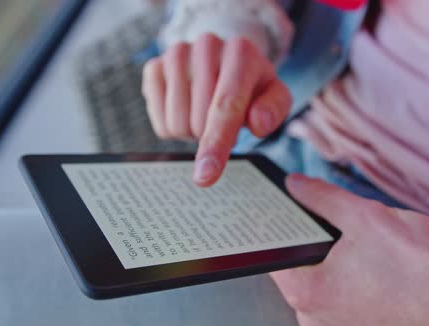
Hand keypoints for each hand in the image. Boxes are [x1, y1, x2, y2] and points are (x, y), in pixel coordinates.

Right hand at [142, 34, 291, 186]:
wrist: (224, 59)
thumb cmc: (252, 86)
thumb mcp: (274, 95)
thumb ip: (274, 110)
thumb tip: (257, 124)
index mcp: (241, 52)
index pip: (226, 106)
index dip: (216, 143)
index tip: (205, 176)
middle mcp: (206, 46)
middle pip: (198, 122)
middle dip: (212, 137)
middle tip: (224, 121)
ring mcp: (176, 54)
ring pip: (176, 123)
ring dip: (192, 133)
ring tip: (206, 113)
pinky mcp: (154, 65)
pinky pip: (158, 119)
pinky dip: (174, 126)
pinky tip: (186, 109)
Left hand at [271, 174, 428, 325]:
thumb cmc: (423, 268)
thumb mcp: (365, 216)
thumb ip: (321, 198)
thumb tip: (295, 186)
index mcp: (307, 292)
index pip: (274, 252)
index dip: (280, 227)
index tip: (288, 213)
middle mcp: (315, 320)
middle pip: (299, 270)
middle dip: (317, 244)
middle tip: (346, 229)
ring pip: (325, 286)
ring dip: (339, 266)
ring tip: (372, 254)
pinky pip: (345, 303)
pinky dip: (356, 285)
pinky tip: (382, 275)